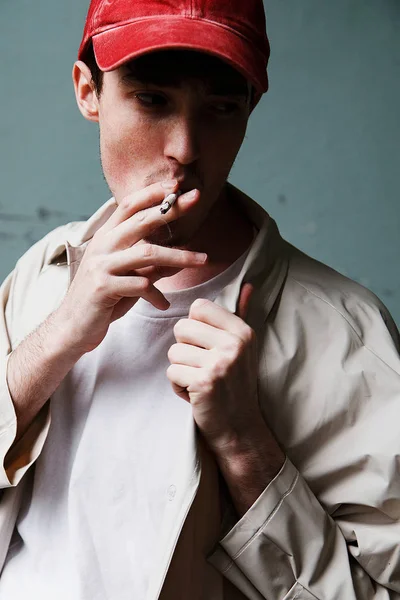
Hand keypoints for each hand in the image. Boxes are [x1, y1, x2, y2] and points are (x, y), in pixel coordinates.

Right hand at [56, 181, 206, 354]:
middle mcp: (102, 246)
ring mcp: (101, 265)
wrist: (72, 327)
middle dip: (171, 209)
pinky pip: (141, 286)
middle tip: (196, 199)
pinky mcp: (103, 287)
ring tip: (203, 259)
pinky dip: (157, 296)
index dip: (152, 193)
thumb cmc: (103, 300)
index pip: (129, 205)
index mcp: (106, 237)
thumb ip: (150, 266)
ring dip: (179, 256)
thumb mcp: (128, 278)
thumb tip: (180, 258)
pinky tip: (164, 305)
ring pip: (147, 253)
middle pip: (141, 221)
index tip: (177, 186)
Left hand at [167, 283, 264, 452]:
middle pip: (182, 327)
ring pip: (173, 351)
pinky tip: (195, 394)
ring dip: (180, 370)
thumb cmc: (237, 384)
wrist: (240, 428)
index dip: (194, 328)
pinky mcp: (205, 383)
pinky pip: (171, 372)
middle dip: (184, 349)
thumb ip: (242, 314)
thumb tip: (247, 285)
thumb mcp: (244, 348)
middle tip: (202, 367)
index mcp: (243, 331)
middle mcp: (235, 344)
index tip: (207, 347)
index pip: (199, 307)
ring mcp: (220, 364)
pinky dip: (178, 387)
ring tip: (199, 381)